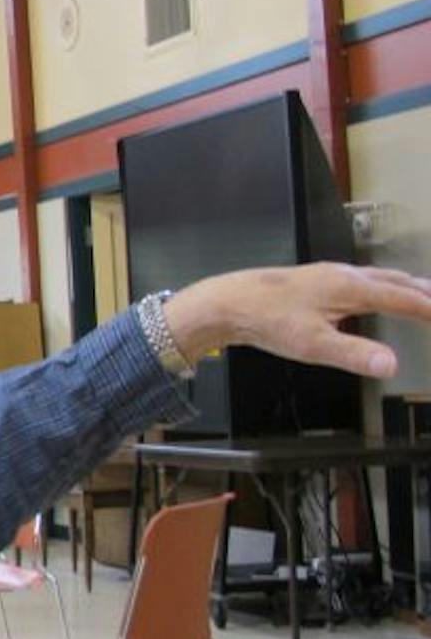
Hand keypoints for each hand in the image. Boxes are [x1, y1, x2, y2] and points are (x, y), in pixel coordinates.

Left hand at [165, 264, 430, 379]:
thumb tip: (391, 364)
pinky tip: (373, 295)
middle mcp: (344, 275)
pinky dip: (382, 285)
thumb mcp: (312, 344)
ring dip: (405, 286)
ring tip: (423, 294)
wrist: (227, 302)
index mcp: (351, 288)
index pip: (404, 299)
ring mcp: (328, 274)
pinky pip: (361, 279)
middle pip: (397, 282)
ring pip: (379, 277)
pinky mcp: (315, 280)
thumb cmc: (266, 321)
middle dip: (425, 293)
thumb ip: (354, 354)